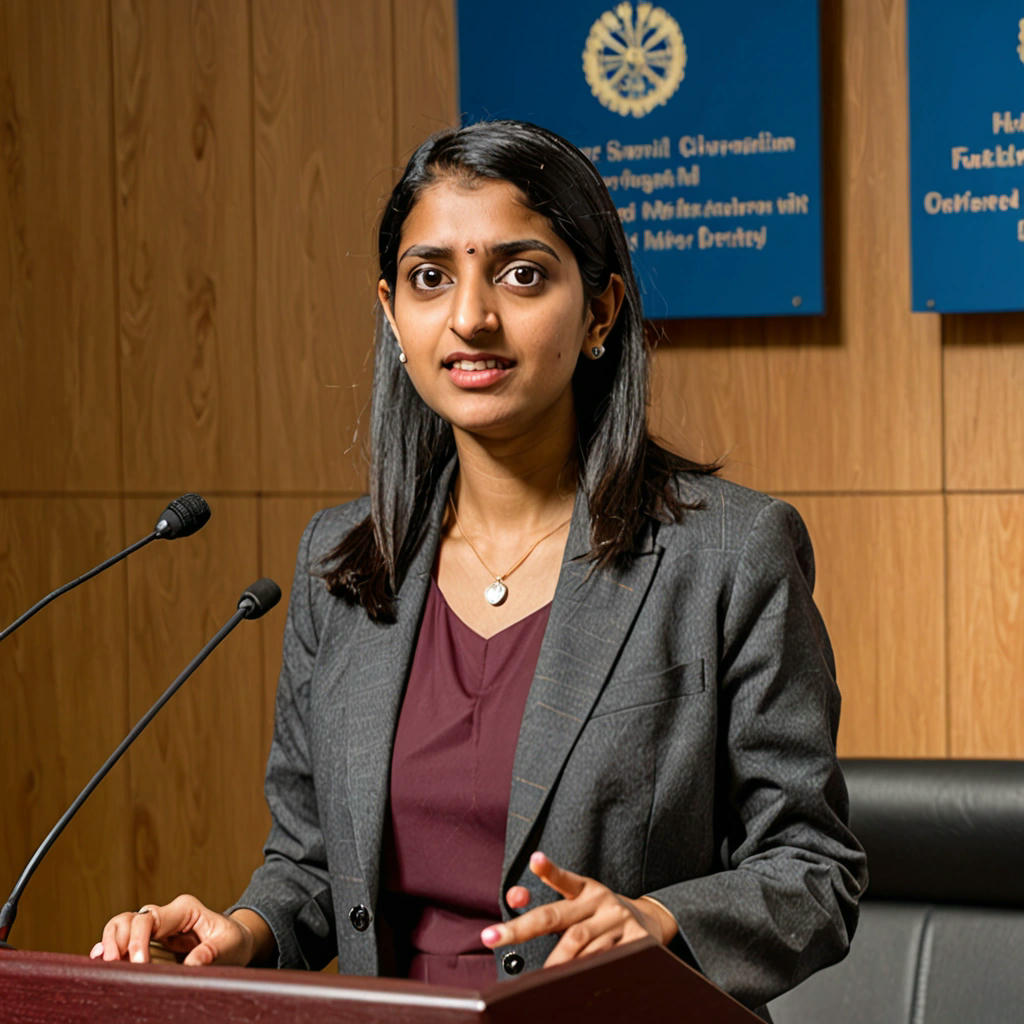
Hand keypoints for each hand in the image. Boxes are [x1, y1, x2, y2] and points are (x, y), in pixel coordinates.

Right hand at [89, 895, 265, 966]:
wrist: (236, 943)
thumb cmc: (234, 942)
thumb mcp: (230, 946)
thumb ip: (211, 952)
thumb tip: (190, 964)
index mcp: (184, 910)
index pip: (150, 918)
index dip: (138, 940)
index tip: (138, 965)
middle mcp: (166, 915)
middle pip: (129, 918)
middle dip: (117, 940)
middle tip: (113, 963)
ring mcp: (156, 928)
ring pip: (121, 926)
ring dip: (110, 943)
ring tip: (105, 963)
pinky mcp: (150, 942)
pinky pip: (124, 941)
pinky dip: (110, 948)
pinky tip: (99, 959)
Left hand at [480, 851, 677, 966]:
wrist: (650, 923)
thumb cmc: (602, 914)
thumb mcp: (581, 900)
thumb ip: (550, 904)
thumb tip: (516, 898)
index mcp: (586, 889)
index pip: (564, 879)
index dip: (548, 869)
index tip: (534, 859)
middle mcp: (601, 902)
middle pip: (557, 917)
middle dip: (521, 928)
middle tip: (493, 937)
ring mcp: (617, 922)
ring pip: (580, 943)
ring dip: (554, 960)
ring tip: (536, 972)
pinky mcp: (635, 942)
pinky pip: (605, 959)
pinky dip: (586, 969)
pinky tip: (572, 978)